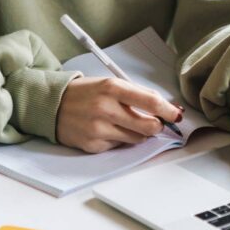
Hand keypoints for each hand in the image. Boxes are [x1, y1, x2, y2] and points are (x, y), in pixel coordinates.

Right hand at [56, 77, 183, 153]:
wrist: (52, 105)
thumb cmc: (85, 93)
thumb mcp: (109, 83)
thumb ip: (136, 94)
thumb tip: (166, 107)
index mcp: (112, 88)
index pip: (150, 101)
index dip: (169, 110)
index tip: (177, 115)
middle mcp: (105, 108)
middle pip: (149, 126)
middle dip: (157, 126)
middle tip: (155, 122)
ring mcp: (99, 129)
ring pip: (137, 139)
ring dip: (137, 133)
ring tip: (122, 122)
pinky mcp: (93, 145)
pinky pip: (119, 146)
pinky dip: (119, 140)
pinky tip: (107, 130)